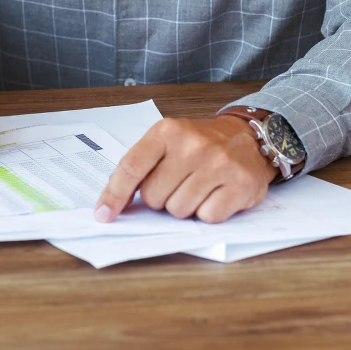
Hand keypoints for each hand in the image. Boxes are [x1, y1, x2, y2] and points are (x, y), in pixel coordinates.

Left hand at [94, 116, 274, 224]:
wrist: (247, 137)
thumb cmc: (200, 144)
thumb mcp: (167, 142)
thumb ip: (142, 166)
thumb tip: (113, 205)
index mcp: (167, 132)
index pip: (132, 167)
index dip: (114, 194)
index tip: (103, 215)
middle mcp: (192, 145)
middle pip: (155, 197)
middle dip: (162, 198)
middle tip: (179, 183)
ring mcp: (218, 164)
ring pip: (180, 210)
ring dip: (185, 206)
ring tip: (199, 187)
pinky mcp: (240, 184)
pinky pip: (208, 217)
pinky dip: (209, 213)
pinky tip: (217, 194)